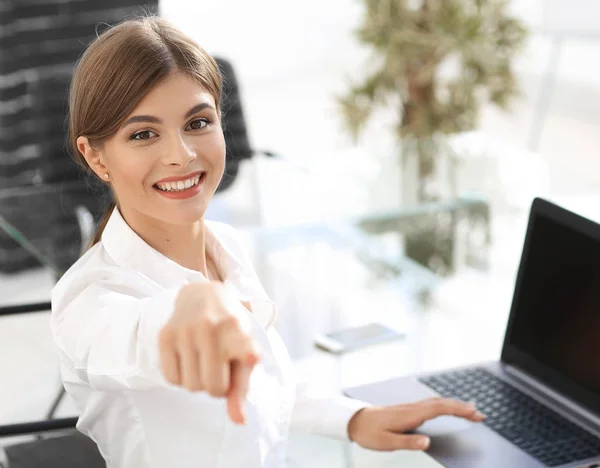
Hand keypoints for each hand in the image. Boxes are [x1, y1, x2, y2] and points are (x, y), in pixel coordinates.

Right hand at [158, 282, 260, 424]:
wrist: (201, 296)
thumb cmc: (229, 332)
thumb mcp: (242, 353)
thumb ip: (241, 388)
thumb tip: (239, 421)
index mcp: (238, 329)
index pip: (243, 346)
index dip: (248, 353)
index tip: (252, 356)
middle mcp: (211, 327)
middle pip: (214, 387)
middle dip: (217, 387)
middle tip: (219, 370)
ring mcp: (186, 330)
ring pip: (192, 386)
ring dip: (199, 382)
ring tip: (203, 362)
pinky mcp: (166, 335)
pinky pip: (172, 379)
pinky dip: (181, 377)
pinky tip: (188, 359)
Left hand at [347, 397, 484, 450]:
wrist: (354, 420)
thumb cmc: (369, 432)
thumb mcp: (386, 442)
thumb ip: (407, 442)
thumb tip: (427, 441)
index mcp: (410, 415)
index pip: (439, 409)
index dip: (458, 410)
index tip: (474, 413)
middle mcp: (412, 408)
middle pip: (442, 404)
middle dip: (462, 408)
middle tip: (481, 415)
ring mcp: (410, 407)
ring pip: (437, 403)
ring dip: (454, 405)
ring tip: (471, 412)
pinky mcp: (408, 410)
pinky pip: (431, 405)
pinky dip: (444, 406)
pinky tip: (448, 409)